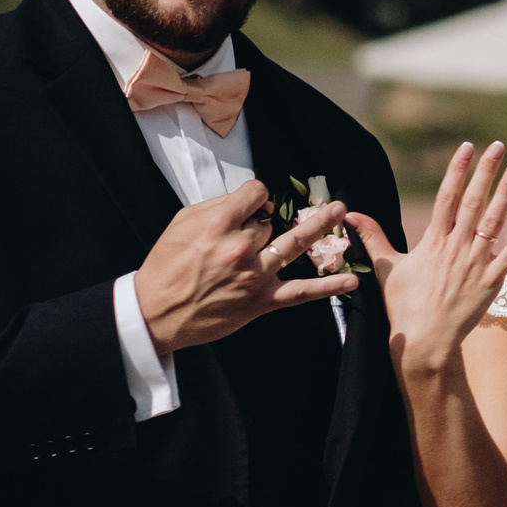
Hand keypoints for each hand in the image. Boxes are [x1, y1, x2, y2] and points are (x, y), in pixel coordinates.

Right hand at [136, 179, 357, 354]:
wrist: (155, 312)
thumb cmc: (166, 265)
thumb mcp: (183, 223)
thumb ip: (218, 206)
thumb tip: (251, 200)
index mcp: (219, 224)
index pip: (256, 194)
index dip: (257, 196)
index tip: (255, 203)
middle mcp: (240, 248)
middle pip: (272, 221)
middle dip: (273, 219)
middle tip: (289, 213)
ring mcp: (254, 276)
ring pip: (295, 245)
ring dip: (321, 228)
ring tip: (339, 213)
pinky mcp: (261, 302)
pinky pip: (301, 292)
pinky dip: (328, 287)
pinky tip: (351, 281)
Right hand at [350, 141, 506, 375]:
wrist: (423, 342)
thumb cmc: (403, 305)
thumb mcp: (385, 268)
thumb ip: (373, 237)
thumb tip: (352, 214)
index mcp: (432, 242)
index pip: (446, 198)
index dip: (457, 171)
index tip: (467, 148)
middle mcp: (456, 249)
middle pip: (473, 203)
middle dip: (485, 173)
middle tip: (497, 146)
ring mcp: (475, 265)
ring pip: (494, 224)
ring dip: (506, 195)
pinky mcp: (491, 283)